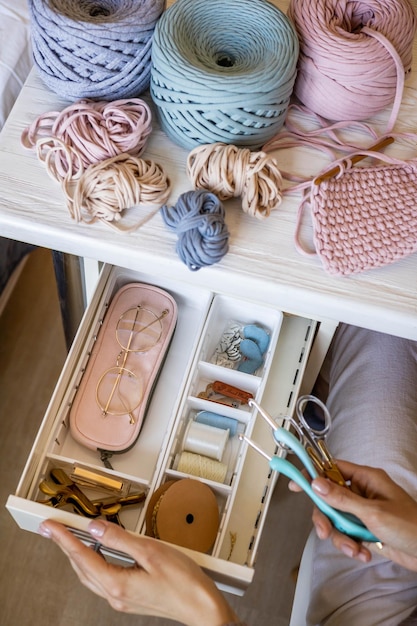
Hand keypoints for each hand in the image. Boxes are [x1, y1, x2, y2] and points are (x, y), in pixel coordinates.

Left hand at [38, 519, 238, 625]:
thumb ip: (121, 539)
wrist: (202, 608)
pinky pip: (102, 578)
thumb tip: (96, 529)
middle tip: (52, 529)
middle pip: (82, 568)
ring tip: (69, 538)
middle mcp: (115, 595)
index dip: (64, 539)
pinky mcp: (131, 598)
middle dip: (65, 547)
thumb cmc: (185, 583)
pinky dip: (93, 563)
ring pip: (90, 575)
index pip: (82, 557)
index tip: (51, 526)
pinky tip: (98, 553)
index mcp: (117, 584)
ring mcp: (122, 599)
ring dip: (77, 555)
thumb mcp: (152, 552)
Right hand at [289, 460, 416, 570]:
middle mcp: (362, 492)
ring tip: (354, 550)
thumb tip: (316, 483)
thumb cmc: (409, 526)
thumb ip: (342, 498)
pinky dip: (351, 546)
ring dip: (341, 537)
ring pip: (336, 520)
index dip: (312, 474)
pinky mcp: (365, 530)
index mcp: (366, 479)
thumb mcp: (372, 512)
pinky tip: (363, 554)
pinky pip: (346, 534)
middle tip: (324, 532)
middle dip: (326, 518)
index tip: (295, 483)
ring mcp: (363, 512)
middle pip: (329, 499)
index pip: (332, 469)